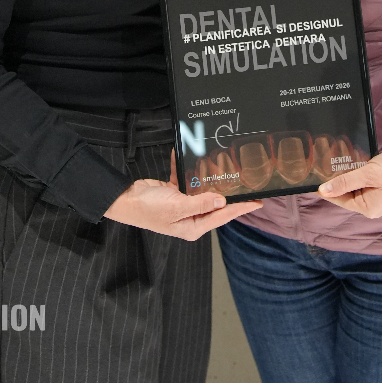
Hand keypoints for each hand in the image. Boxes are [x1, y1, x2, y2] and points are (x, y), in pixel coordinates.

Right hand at [105, 151, 261, 239]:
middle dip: (229, 192)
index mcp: (193, 226)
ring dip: (210, 178)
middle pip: (216, 203)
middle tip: (246, 183)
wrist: (124, 200)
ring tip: (226, 167)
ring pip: (203, 191)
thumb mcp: (176, 207)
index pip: (223, 215)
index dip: (241, 208)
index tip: (257, 202)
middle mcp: (191, 217)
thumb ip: (200, 203)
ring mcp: (182, 205)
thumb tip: (222, 200)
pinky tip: (189, 156)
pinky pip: (186, 179)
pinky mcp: (174, 193)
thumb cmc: (148, 209)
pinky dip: (186, 168)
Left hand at [317, 145, 381, 219]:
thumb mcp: (370, 174)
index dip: (325, 187)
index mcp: (368, 208)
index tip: (312, 175)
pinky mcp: (381, 185)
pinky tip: (351, 158)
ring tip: (335, 157)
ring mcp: (377, 195)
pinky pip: (362, 179)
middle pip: (345, 192)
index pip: (338, 198)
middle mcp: (371, 205)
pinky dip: (357, 170)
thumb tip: (322, 191)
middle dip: (336, 177)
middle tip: (323, 160)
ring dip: (346, 172)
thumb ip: (345, 182)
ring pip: (353, 184)